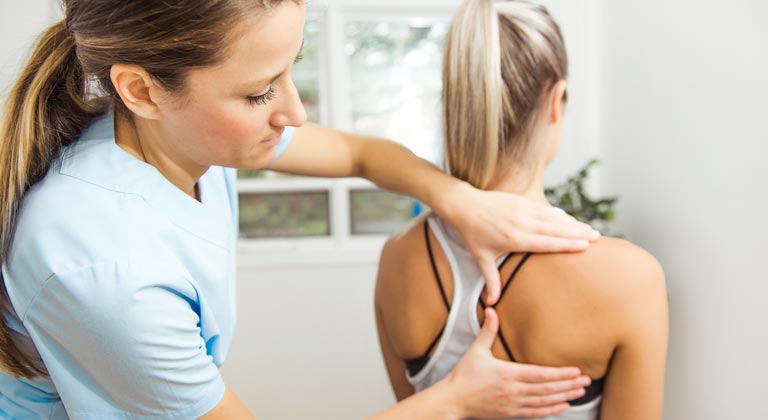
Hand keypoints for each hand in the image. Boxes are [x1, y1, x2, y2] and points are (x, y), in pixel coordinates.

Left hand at [438, 183, 599, 303]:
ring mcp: (522, 210)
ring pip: (553, 218)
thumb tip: (492, 304)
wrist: (464, 205)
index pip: (546, 242)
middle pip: (555, 229)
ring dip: (573, 223)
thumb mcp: (481, 258)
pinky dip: (559, 215)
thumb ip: (491, 280)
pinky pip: (544, 209)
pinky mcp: (521, 201)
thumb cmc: (473, 234)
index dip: (566, 244)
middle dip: (578, 233)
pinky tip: (571, 219)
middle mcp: (521, 223)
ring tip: (591, 229)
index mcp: (513, 239)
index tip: (585, 246)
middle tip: (597, 237)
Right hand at [441, 308, 590, 418]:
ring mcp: (513, 404)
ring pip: (545, 402)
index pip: (540, 375)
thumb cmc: (464, 375)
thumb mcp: (476, 350)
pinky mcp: (511, 413)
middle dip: (569, 385)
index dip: (560, 374)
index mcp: (507, 373)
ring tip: (580, 392)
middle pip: (548, 389)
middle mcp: (514, 390)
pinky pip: (536, 413)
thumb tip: (491, 309)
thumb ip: (487, 331)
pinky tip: (563, 405)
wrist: (454, 400)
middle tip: (586, 381)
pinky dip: (551, 410)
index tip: (576, 371)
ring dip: (564, 397)